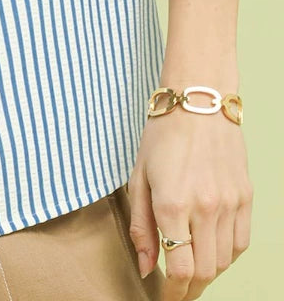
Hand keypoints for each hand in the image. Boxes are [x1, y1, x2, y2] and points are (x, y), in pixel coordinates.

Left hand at [127, 108, 252, 299]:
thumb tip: (145, 266)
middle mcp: (205, 208)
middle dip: (189, 290)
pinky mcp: (246, 198)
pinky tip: (211, 252)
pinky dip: (226, 256)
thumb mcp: (138, 176)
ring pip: (224, 261)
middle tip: (176, 293)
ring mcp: (229, 204)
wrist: (199, 103)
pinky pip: (240, 242)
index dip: (172, 292)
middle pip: (204, 271)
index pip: (178, 267)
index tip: (164, 298)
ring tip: (190, 272)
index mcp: (172, 202)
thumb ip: (141, 225)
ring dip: (207, 274)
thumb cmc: (161, 135)